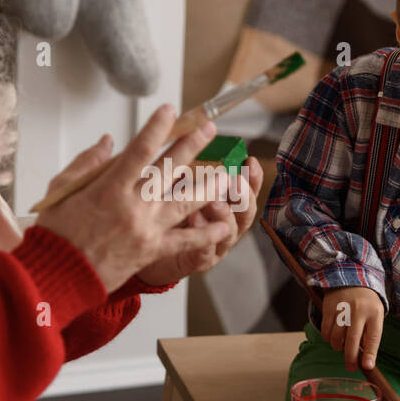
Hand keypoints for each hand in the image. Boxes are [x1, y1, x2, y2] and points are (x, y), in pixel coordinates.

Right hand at [34, 107, 234, 294]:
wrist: (59, 274)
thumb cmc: (56, 232)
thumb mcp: (62, 189)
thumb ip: (87, 163)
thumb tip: (107, 141)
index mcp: (108, 187)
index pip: (139, 150)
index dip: (157, 127)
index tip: (170, 110)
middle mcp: (132, 206)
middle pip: (169, 170)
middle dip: (192, 146)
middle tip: (209, 129)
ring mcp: (146, 229)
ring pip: (185, 202)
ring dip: (208, 186)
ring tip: (227, 174)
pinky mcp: (152, 251)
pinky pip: (186, 241)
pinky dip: (207, 234)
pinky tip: (225, 225)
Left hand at [138, 157, 263, 285]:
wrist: (147, 250)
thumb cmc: (166, 215)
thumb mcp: (178, 187)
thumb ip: (188, 170)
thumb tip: (188, 139)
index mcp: (227, 204)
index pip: (247, 190)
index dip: (252, 177)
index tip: (250, 161)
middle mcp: (226, 225)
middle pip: (246, 212)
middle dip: (243, 195)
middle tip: (234, 181)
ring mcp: (215, 245)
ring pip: (229, 232)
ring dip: (223, 214)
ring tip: (214, 201)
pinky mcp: (198, 261)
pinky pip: (205, 251)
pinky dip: (202, 238)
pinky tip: (195, 221)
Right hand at [321, 286, 383, 370]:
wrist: (351, 278)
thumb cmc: (366, 303)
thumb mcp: (375, 315)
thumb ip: (370, 334)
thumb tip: (364, 358)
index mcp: (374, 312)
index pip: (373, 336)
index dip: (370, 353)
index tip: (368, 366)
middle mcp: (358, 310)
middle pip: (352, 340)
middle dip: (351, 358)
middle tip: (351, 368)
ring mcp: (342, 309)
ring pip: (336, 338)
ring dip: (338, 347)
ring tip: (342, 346)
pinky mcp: (328, 308)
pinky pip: (325, 331)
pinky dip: (328, 339)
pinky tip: (333, 337)